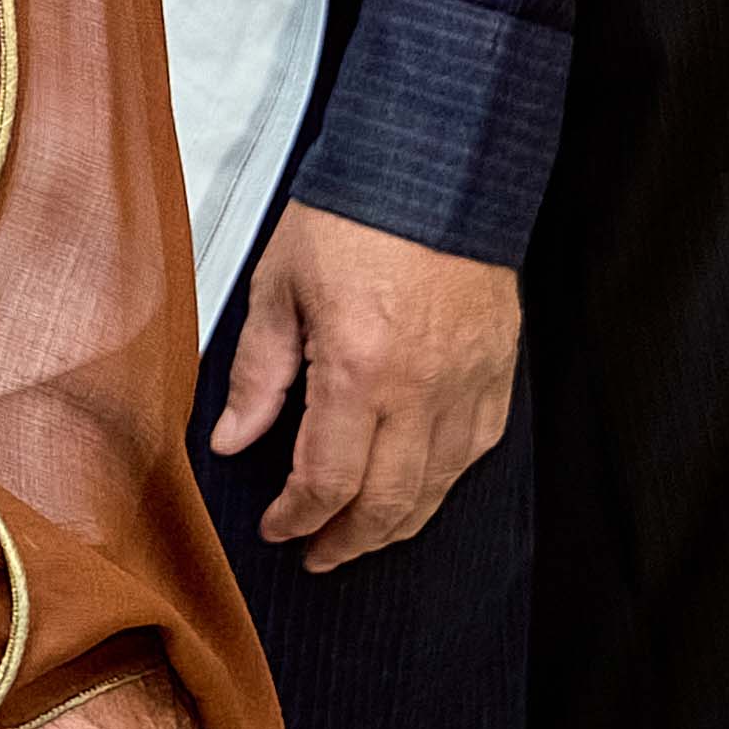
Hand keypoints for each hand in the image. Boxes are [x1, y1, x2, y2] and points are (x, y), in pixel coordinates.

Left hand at [209, 201, 517, 570]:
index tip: (276, 528)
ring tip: (358, 536)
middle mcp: (422, 395)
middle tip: (316, 555)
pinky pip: (474, 455)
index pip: (328, 479)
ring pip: (438, 490)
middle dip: (348, 541)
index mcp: (359, 372)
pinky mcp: (498, 378)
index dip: (298, 516)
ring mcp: (468, 390)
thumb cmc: (347, 220)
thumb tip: (231, 439)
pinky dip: (441, 485)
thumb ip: (258, 374)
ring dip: (395, 526)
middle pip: (389, 504)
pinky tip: (413, 489)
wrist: (434, 172)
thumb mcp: (277, 288)